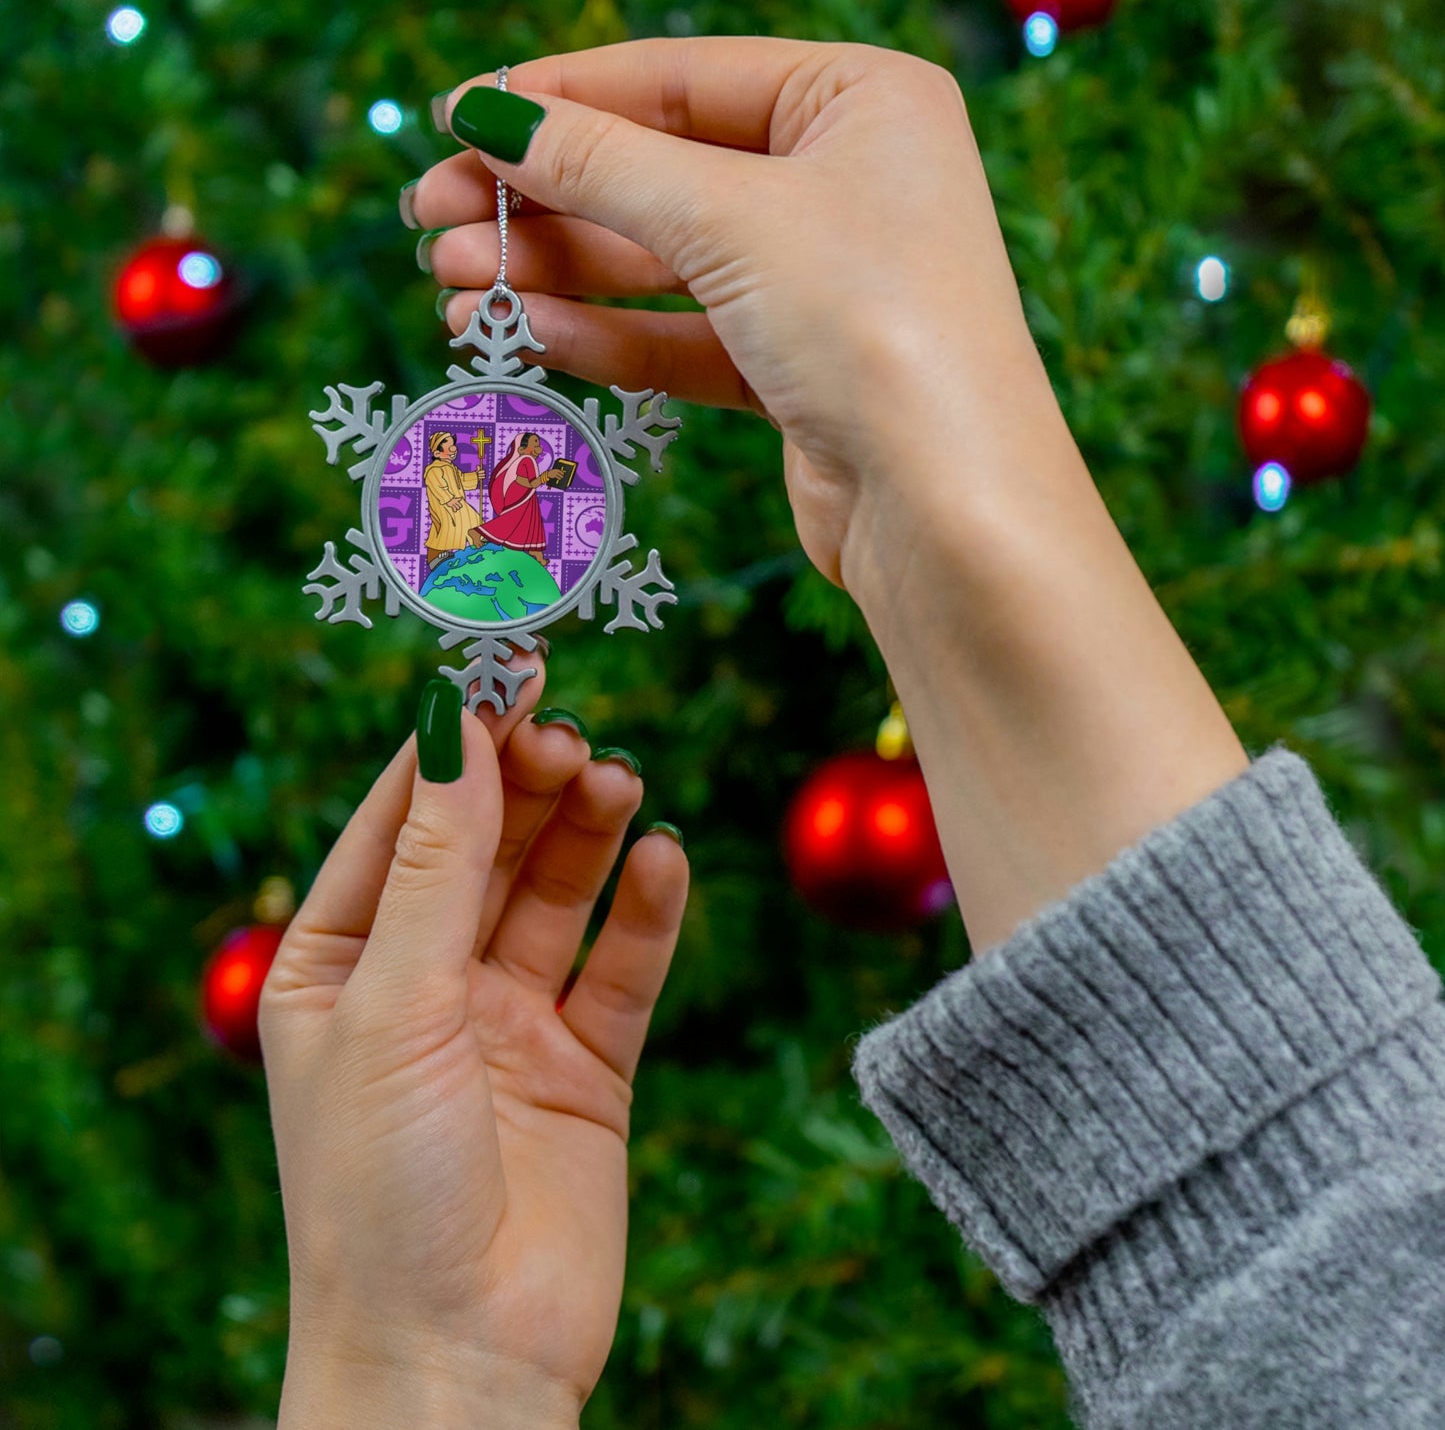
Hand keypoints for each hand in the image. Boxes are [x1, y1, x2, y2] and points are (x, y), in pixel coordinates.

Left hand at [260, 664, 688, 1425]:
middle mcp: (424, 984)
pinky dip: (646, 913)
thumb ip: (438, 862)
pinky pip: (621, 968)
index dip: (454, 741)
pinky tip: (664, 861)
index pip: (400, 821)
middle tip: (572, 734)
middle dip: (527, 784)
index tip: (506, 666)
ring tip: (618, 783)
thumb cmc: (380, 1190)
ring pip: (557, 894)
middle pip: (486, 846)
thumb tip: (455, 721)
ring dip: (588, 833)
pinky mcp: (585, 1067)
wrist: (458, 1361)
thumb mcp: (395, 1003)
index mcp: (339, 964)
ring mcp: (507, 1024)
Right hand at [414, 38, 1062, 587]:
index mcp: (859, 101)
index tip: (456, 118)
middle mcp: (846, 183)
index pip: (679, 78)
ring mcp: (823, 283)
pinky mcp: (799, 373)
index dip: (560, 98)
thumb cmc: (872, 325)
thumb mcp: (727, 218)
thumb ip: (602, 164)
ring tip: (454, 288)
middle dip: (543, 200)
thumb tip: (490, 115)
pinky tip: (528, 336)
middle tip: (431, 221)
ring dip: (558, 274)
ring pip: (664, 264)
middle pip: (661, 174)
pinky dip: (609, 337)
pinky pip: (685, 338)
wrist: (947, 510)